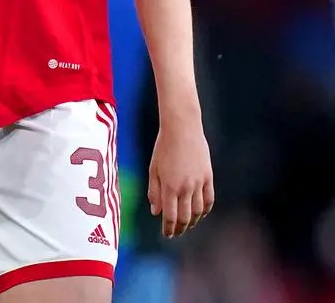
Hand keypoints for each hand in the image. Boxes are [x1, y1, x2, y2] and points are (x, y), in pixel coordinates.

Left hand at [148, 119, 213, 238]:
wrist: (182, 129)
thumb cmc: (163, 147)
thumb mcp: (153, 169)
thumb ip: (154, 191)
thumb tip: (156, 212)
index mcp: (170, 186)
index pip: (171, 216)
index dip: (169, 228)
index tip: (167, 234)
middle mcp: (186, 187)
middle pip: (186, 217)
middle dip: (180, 228)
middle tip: (176, 233)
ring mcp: (199, 183)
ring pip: (199, 211)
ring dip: (193, 221)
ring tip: (187, 225)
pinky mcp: (208, 177)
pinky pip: (209, 199)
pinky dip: (206, 210)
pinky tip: (201, 213)